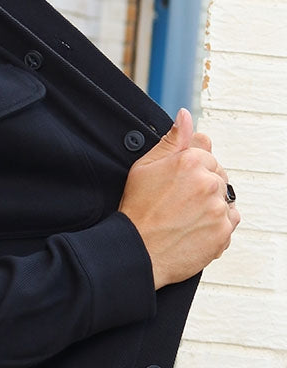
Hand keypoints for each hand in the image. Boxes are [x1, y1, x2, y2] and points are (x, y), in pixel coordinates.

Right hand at [118, 108, 240, 288]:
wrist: (138, 251)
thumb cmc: (138, 211)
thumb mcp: (145, 167)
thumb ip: (171, 140)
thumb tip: (185, 116)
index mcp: (189, 161)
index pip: (206, 154)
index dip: (191, 169)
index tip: (178, 183)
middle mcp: (208, 182)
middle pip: (218, 176)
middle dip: (203, 186)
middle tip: (178, 202)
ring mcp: (217, 208)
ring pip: (225, 198)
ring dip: (211, 205)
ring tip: (185, 217)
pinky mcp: (223, 231)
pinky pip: (230, 221)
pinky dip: (217, 225)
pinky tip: (194, 228)